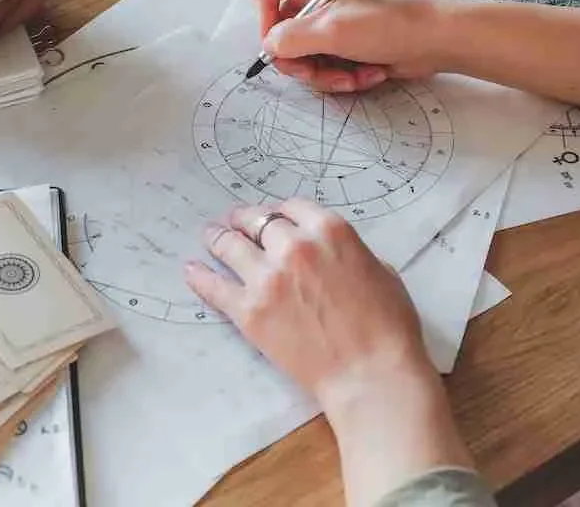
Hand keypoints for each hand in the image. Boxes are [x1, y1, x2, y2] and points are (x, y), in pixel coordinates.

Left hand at [183, 198, 429, 402]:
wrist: (369, 373)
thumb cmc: (388, 326)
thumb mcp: (380, 270)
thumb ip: (348, 252)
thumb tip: (331, 254)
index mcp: (329, 230)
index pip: (290, 207)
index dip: (279, 212)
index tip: (272, 217)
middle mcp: (293, 246)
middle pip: (256, 221)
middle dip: (245, 220)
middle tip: (236, 222)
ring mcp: (266, 278)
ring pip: (229, 245)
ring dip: (217, 237)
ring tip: (210, 236)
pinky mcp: (248, 311)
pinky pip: (214, 287)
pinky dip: (200, 276)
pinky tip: (191, 270)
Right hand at [248, 0, 445, 92]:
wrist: (437, 41)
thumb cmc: (390, 25)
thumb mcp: (333, 31)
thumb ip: (290, 38)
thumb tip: (270, 47)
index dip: (263, 17)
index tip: (280, 41)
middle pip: (280, 33)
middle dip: (300, 60)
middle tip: (318, 71)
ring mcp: (332, 23)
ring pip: (304, 56)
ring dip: (326, 73)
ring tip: (353, 75)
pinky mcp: (346, 44)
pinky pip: (326, 65)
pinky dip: (344, 76)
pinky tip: (367, 73)